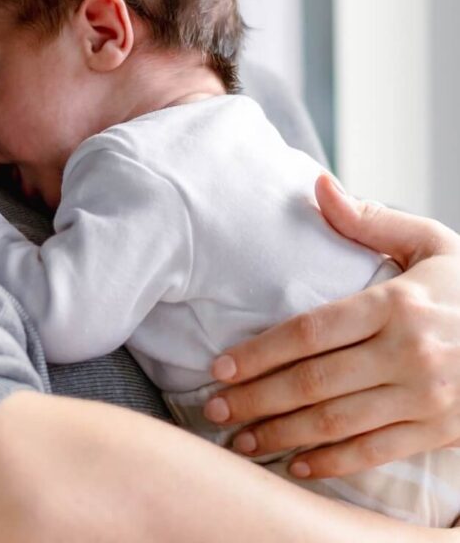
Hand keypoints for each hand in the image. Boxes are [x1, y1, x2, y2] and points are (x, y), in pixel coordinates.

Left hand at [204, 174, 459, 477]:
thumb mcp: (428, 242)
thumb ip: (368, 221)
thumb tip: (319, 185)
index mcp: (395, 304)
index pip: (310, 332)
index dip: (260, 352)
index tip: (221, 366)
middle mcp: (408, 353)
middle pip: (315, 382)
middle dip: (257, 399)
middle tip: (214, 409)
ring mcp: (425, 397)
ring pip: (338, 423)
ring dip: (282, 436)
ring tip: (240, 440)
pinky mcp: (439, 430)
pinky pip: (376, 452)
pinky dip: (333, 463)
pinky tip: (295, 465)